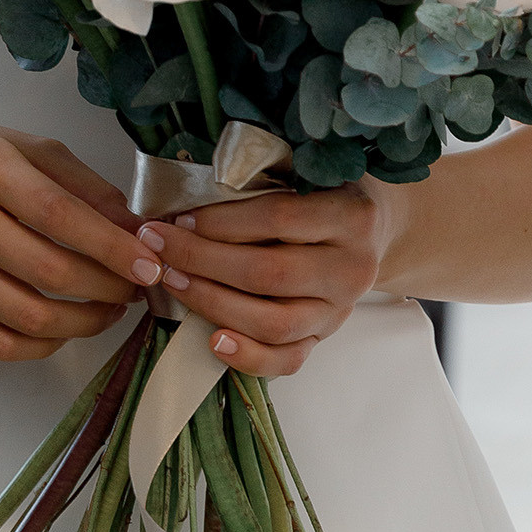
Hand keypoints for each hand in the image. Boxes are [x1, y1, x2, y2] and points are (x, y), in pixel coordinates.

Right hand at [0, 123, 163, 361]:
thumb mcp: (13, 144)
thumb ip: (76, 181)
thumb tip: (133, 226)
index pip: (59, 215)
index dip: (111, 246)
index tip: (150, 264)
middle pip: (48, 270)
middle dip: (107, 288)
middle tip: (135, 288)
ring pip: (26, 316)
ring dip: (83, 322)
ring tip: (107, 310)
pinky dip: (42, 345)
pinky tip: (62, 329)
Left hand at [132, 183, 400, 378]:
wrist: (374, 231)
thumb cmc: (324, 192)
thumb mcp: (306, 170)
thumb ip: (264, 178)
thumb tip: (187, 182)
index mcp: (351, 217)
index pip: (277, 220)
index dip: (221, 221)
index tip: (178, 217)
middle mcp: (352, 269)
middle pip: (269, 274)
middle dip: (202, 260)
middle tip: (157, 246)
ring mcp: (340, 311)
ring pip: (273, 322)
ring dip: (212, 303)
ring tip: (170, 280)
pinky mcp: (325, 338)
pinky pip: (287, 360)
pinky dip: (247, 357)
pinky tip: (211, 340)